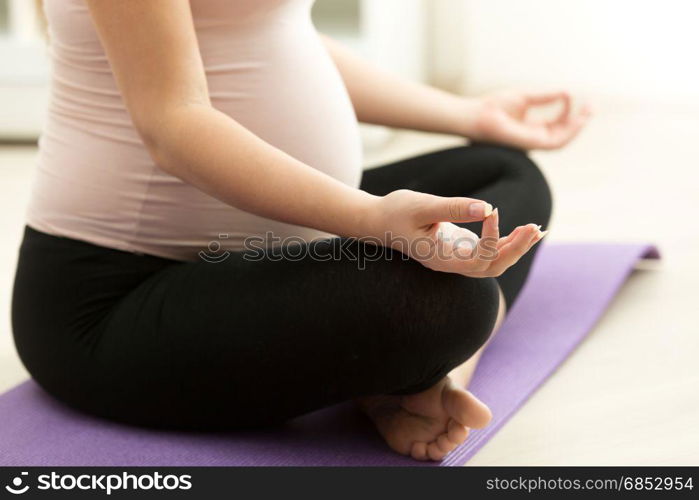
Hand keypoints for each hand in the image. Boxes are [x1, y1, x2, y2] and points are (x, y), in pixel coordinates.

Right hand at [365, 190, 545, 277]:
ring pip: (494, 263)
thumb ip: (453, 208)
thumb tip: (487, 208)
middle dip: (515, 249)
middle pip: (492, 267)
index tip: (492, 211)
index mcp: (440, 258)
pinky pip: (490, 252)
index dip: (492, 238)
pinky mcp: (460, 247)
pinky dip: (508, 242)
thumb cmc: (395, 212)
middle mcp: (451, 264)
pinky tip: (525, 231)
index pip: (478, 258)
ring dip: (516, 248)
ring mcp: (456, 258)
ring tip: (537, 230)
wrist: (379, 221)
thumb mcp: (422, 206)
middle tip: (535, 229)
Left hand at [466, 90, 590, 149]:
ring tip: (589, 112)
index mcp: (531, 127)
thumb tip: (566, 92)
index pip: (556, 124)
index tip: (571, 95)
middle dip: (579, 121)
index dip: (567, 111)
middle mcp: (533, 137)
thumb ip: (546, 97)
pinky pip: (555, 143)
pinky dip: (569, 132)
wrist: (478, 116)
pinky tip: (577, 118)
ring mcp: (533, 142)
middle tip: (592, 106)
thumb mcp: (525, 98)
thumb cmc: (494, 107)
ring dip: (578, 127)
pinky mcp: (531, 144)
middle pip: (563, 132)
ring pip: (562, 140)